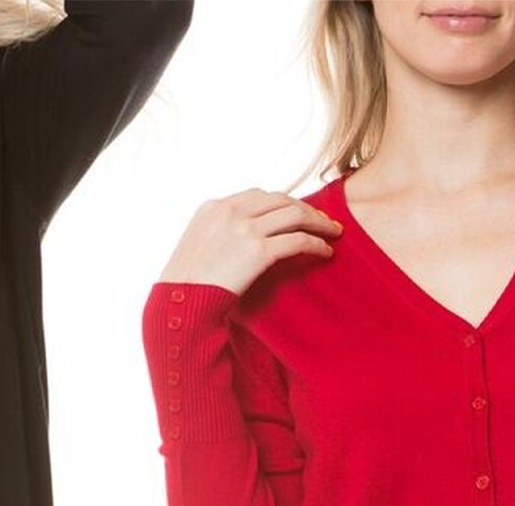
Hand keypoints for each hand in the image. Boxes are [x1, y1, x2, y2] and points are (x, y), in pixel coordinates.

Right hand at [159, 189, 342, 294]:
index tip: (298, 212)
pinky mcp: (258, 250)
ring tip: (334, 232)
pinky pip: (298, 240)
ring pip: (294, 215)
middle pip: (280, 199)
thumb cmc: (186, 284)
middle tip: (324, 220)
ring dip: (319, 222)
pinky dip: (316, 244)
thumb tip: (239, 240)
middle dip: (306, 208)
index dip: (283, 202)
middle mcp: (230, 211)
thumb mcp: (198, 246)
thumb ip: (219, 233)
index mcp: (214, 207)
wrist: (180, 300)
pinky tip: (326, 251)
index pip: (258, 195)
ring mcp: (245, 228)